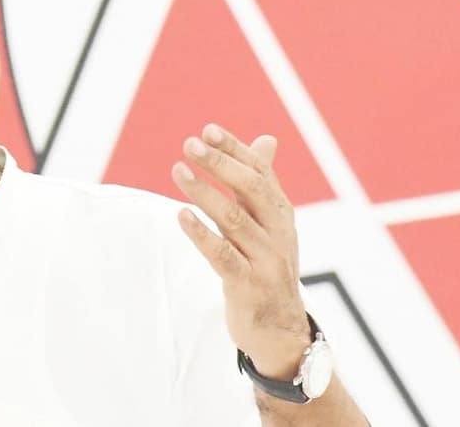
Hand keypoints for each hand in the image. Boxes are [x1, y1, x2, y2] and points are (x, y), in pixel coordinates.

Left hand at [171, 123, 309, 377]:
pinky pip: (223, 256)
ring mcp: (266, 259)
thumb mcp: (270, 223)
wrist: (281, 328)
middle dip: (221, 165)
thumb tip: (266, 139)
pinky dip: (202, 235)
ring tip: (177, 171)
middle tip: (190, 144)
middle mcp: (278, 232)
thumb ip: (261, 183)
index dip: (235, 150)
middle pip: (251, 190)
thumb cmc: (268, 266)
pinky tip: (181, 216)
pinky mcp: (249, 286)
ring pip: (234, 220)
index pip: (260, 172)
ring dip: (203, 194)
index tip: (208, 130)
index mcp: (281, 212)